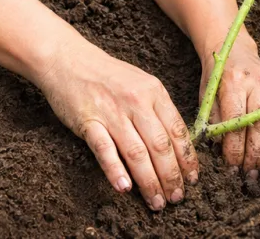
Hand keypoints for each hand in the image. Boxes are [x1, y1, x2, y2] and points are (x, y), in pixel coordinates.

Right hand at [35, 42, 198, 210]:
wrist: (67, 59)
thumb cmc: (106, 75)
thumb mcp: (140, 83)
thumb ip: (158, 109)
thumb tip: (177, 144)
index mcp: (153, 92)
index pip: (178, 130)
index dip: (187, 159)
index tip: (192, 179)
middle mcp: (136, 102)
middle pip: (160, 146)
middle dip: (171, 176)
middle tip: (177, 198)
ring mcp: (111, 112)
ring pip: (136, 152)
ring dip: (149, 181)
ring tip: (156, 201)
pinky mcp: (88, 121)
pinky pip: (104, 150)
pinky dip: (115, 170)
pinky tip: (124, 188)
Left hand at [200, 41, 259, 177]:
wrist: (235, 50)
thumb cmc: (218, 77)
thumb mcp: (207, 95)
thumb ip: (213, 122)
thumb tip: (222, 151)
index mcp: (233, 81)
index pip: (236, 122)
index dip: (235, 148)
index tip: (232, 167)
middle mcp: (258, 79)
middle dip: (254, 153)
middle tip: (249, 172)